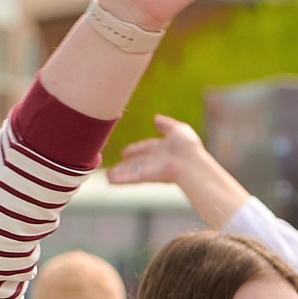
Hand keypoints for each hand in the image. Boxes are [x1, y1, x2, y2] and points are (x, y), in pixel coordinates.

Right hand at [108, 116, 250, 226]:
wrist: (190, 162)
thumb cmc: (188, 147)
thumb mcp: (178, 129)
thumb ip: (166, 124)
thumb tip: (156, 117)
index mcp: (162, 149)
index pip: (144, 149)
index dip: (135, 150)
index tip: (125, 153)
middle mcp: (154, 161)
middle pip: (135, 164)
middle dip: (124, 167)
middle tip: (111, 169)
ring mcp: (149, 170)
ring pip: (130, 172)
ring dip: (118, 174)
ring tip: (107, 176)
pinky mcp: (145, 177)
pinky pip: (130, 178)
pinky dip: (120, 180)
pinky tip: (109, 181)